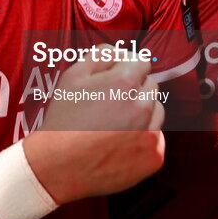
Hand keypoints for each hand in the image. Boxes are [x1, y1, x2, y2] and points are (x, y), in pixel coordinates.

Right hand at [22, 51, 164, 204]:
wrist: (60, 166)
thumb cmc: (64, 120)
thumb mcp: (73, 76)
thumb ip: (100, 55)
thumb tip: (119, 52)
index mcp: (125, 82)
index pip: (142, 62)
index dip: (127, 68)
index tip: (116, 78)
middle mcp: (144, 106)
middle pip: (151, 86)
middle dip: (135, 89)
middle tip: (111, 103)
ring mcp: (151, 133)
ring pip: (157, 111)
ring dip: (142, 112)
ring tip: (115, 124)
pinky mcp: (154, 156)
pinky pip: (156, 138)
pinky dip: (143, 138)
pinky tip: (120, 143)